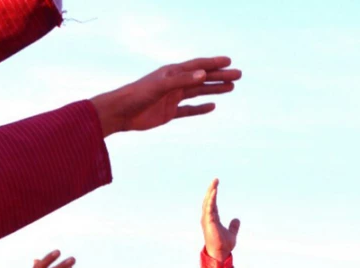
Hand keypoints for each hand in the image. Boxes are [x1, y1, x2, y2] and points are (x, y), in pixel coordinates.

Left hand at [90, 57, 241, 135]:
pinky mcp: (169, 113)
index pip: (198, 66)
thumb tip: (203, 75)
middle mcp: (174, 83)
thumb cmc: (137, 95)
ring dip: (214, 90)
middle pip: (202, 79)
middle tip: (238, 75)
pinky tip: (212, 107)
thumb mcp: (161, 86)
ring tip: (231, 87)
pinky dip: (201, 109)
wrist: (121, 113)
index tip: (229, 61)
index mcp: (172, 73)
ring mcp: (172, 98)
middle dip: (220, 76)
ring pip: (198, 92)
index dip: (214, 63)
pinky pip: (189, 110)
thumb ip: (182, 80)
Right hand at [201, 179, 238, 260]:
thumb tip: (237, 219)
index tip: (216, 185)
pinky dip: (211, 199)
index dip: (214, 194)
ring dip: (211, 192)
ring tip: (215, 183)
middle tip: (216, 180)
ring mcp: (207, 219)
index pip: (212, 203)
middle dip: (211, 189)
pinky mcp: (208, 221)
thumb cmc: (223, 245)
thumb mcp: (231, 233)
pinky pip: (209, 208)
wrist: (220, 253)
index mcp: (212, 219)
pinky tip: (214, 192)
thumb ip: (233, 226)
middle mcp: (207, 218)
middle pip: (208, 200)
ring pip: (207, 202)